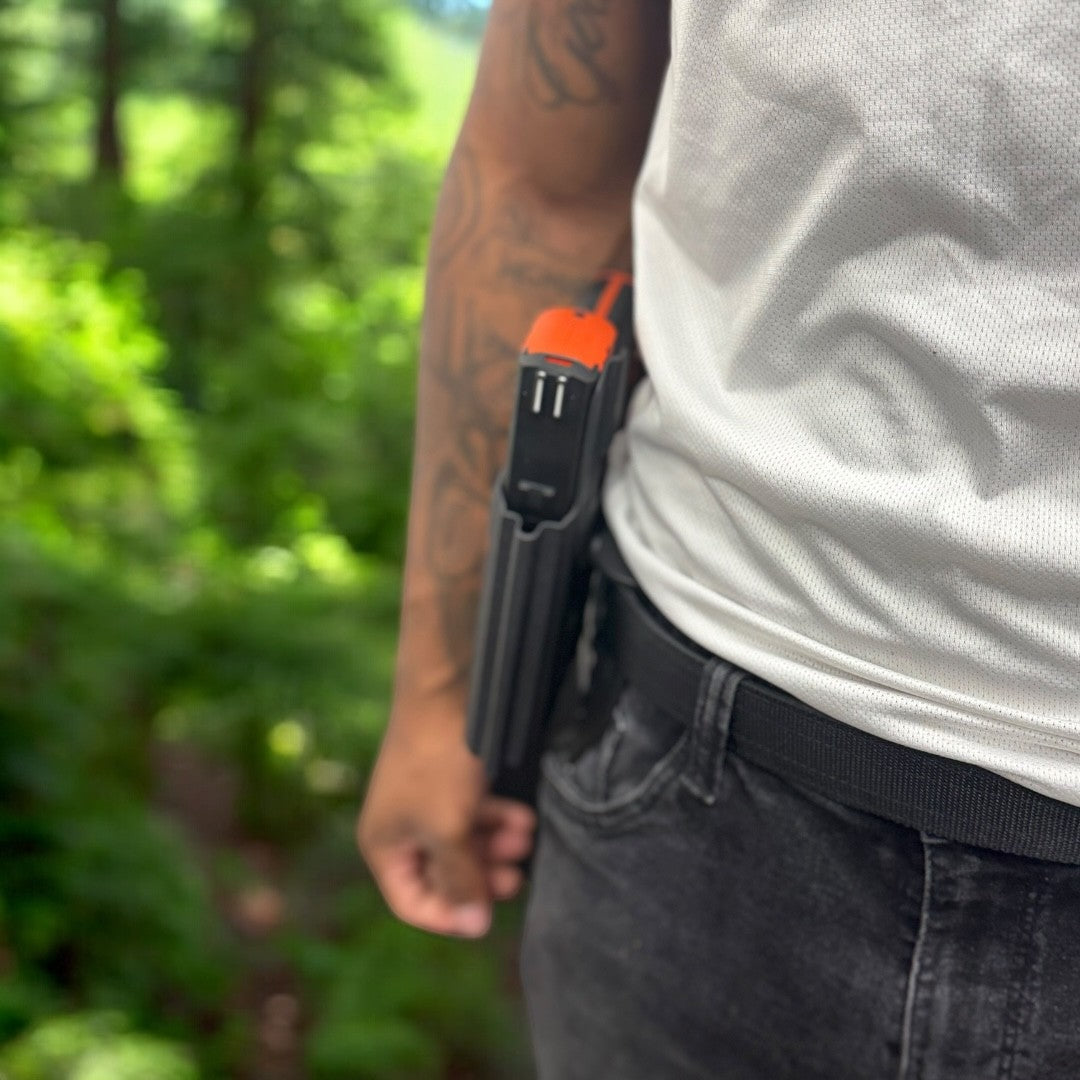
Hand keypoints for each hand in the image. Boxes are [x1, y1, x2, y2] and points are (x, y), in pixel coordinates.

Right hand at [357, 711, 536, 937]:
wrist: (448, 690)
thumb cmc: (437, 763)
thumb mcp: (449, 829)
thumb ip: (460, 880)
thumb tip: (473, 926)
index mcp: (385, 846)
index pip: (413, 902)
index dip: (449, 915)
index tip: (487, 915)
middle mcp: (403, 828)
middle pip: (445, 874)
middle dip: (482, 876)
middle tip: (517, 878)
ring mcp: (428, 803)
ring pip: (466, 844)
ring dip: (497, 846)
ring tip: (525, 837)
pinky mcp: (451, 781)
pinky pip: (475, 815)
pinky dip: (498, 819)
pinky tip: (524, 818)